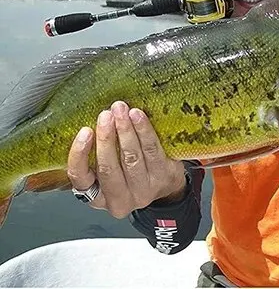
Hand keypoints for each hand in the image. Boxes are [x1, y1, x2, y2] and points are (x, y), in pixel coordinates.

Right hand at [66, 101, 186, 217]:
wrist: (167, 186)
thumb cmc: (132, 174)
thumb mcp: (110, 174)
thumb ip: (98, 156)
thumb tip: (95, 122)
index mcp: (98, 197)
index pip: (80, 179)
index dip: (79, 155)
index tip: (85, 131)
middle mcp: (119, 199)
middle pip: (108, 168)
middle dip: (106, 138)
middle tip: (105, 115)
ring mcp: (143, 190)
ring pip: (131, 157)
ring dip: (125, 130)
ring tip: (121, 110)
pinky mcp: (164, 176)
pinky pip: (152, 150)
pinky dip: (144, 131)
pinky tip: (138, 116)